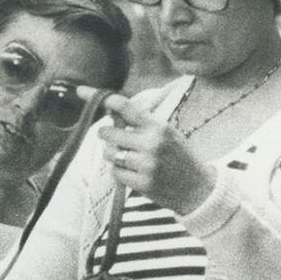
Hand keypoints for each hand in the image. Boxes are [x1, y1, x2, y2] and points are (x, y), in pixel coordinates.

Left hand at [99, 95, 215, 213]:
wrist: (199, 188)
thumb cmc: (179, 157)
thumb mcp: (166, 132)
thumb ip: (141, 123)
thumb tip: (111, 111)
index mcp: (158, 126)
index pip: (124, 106)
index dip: (100, 97)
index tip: (81, 91)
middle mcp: (151, 143)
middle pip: (108, 133)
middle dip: (108, 135)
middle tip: (117, 139)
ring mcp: (146, 164)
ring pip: (110, 154)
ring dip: (114, 155)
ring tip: (130, 158)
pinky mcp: (141, 183)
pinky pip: (115, 172)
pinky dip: (120, 172)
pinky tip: (135, 172)